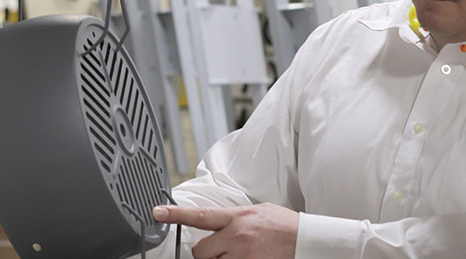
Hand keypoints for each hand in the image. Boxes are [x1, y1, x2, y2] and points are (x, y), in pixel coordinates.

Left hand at [153, 203, 298, 258]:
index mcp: (239, 217)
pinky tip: (246, 257)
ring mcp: (242, 256)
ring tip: (241, 253)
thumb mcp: (259, 212)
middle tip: (225, 249)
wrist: (307, 242)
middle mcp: (237, 237)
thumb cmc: (285, 227)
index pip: (201, 215)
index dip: (176, 214)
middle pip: (201, 251)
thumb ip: (236, 218)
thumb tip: (218, 224)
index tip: (158, 212)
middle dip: (208, 253)